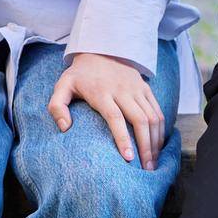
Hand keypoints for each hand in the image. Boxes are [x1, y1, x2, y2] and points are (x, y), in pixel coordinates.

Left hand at [48, 53, 165, 170]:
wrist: (100, 49)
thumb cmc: (80, 75)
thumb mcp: (62, 86)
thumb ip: (57, 106)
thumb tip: (65, 128)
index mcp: (101, 92)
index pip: (115, 117)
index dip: (122, 138)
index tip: (128, 158)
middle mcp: (122, 90)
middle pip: (139, 119)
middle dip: (145, 146)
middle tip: (146, 168)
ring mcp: (136, 88)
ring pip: (152, 117)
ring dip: (155, 141)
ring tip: (152, 162)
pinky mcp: (145, 87)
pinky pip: (157, 110)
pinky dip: (161, 129)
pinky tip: (158, 145)